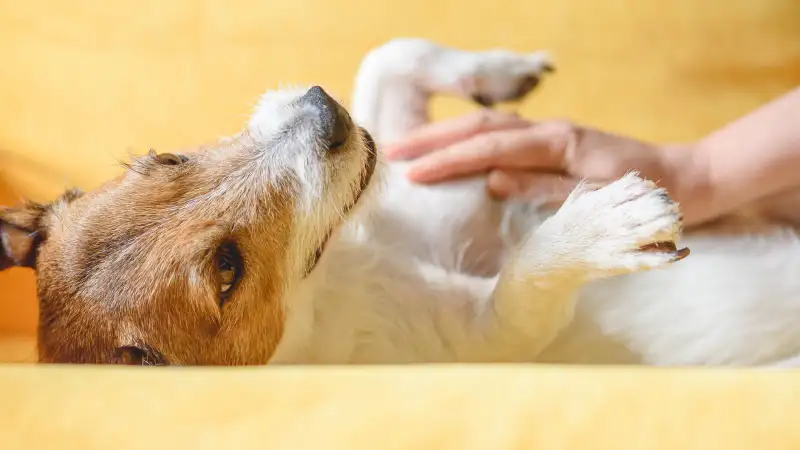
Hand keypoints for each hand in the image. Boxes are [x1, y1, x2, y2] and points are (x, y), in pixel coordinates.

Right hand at [385, 110, 699, 219]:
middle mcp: (550, 131)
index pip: (490, 148)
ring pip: (487, 125)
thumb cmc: (645, 197)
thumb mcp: (597, 200)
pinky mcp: (553, 142)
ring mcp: (551, 133)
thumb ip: (543, 189)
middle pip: (480, 126)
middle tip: (392, 150)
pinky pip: (501, 135)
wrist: (684, 180)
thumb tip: (490, 181)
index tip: (412, 172)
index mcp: (558, 144)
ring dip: (447, 135)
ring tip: (410, 148)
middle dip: (434, 138)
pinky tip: (454, 149)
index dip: (448, 160)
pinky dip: (469, 139)